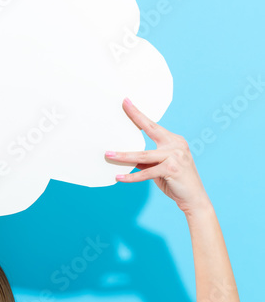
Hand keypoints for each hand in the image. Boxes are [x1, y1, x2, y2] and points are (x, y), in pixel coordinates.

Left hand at [105, 98, 209, 213]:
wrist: (193, 199)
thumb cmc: (175, 182)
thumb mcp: (159, 168)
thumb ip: (146, 161)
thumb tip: (126, 158)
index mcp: (174, 140)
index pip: (153, 125)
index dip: (139, 115)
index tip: (126, 102)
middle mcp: (176, 144)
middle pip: (151, 130)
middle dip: (135, 117)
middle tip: (122, 105)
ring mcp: (175, 156)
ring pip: (143, 155)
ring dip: (124, 156)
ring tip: (108, 155)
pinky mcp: (172, 169)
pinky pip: (146, 173)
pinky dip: (132, 176)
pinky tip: (119, 177)